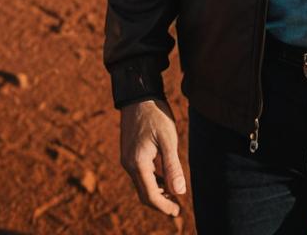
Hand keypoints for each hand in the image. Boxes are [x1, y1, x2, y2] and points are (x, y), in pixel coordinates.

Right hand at [119, 97, 187, 216]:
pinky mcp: (129, 152)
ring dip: (157, 192)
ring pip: (142, 183)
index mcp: (137, 163)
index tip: (177, 212)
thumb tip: (179, 192)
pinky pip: (140, 173)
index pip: (150, 195)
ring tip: (174, 194)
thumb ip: (172, 166)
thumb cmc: (156, 114)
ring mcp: (127, 158)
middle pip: (144, 193)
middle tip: (177, 208)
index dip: (164, 206)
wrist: (139, 94)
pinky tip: (164, 179)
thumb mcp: (168, 139)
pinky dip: (153, 180)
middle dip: (160, 202)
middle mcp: (129, 164)